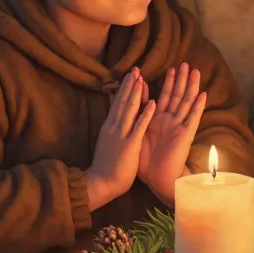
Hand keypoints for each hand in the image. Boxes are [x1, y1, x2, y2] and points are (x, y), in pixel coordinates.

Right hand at [87, 68, 154, 209]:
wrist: (100, 184)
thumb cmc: (106, 165)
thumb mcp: (108, 142)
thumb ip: (112, 129)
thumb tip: (115, 118)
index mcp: (109, 127)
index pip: (117, 103)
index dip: (124, 88)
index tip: (130, 75)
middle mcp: (113, 127)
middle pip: (122, 102)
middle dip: (130, 85)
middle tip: (136, 69)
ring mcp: (121, 135)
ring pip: (129, 110)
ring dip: (136, 93)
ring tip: (142, 78)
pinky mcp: (129, 145)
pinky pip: (139, 127)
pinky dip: (146, 114)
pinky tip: (153, 103)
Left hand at [139, 63, 206, 205]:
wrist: (155, 180)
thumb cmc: (145, 161)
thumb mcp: (139, 132)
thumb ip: (141, 114)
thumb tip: (138, 97)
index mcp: (159, 121)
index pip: (166, 97)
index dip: (169, 83)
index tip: (171, 68)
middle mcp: (171, 121)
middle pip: (178, 96)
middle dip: (181, 80)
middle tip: (186, 64)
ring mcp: (179, 127)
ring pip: (186, 102)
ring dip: (190, 87)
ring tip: (195, 71)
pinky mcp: (185, 135)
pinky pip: (192, 118)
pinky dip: (197, 106)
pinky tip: (202, 94)